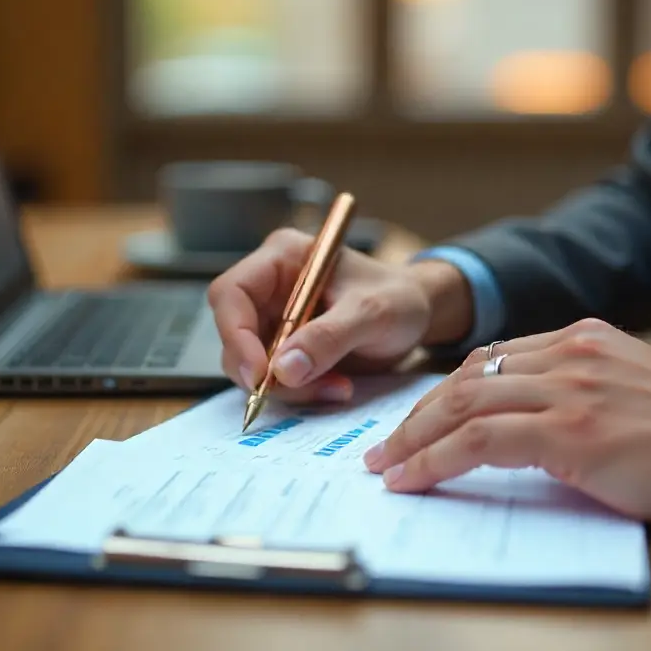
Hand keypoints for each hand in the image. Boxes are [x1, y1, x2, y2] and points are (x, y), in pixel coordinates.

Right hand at [207, 228, 435, 403]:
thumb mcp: (371, 312)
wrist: (418, 312)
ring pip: (252, 364)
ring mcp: (274, 319)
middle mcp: (269, 287)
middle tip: (305, 389)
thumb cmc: (398, 296)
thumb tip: (283, 370)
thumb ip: (328, 337)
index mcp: (282, 258)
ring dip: (288, 387)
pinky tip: (336, 389)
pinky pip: (274, 379)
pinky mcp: (285, 348)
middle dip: (264, 371)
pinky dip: (300, 393)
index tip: (259, 374)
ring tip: (337, 388)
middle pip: (235, 334)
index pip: (231, 293)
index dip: (235, 334)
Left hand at [362, 318, 650, 531]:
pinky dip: (436, 459)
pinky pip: (480, 438)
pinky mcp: (571, 427)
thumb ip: (582, 394)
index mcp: (585, 339)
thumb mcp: (632, 394)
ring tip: (387, 468)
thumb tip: (532, 430)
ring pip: (463, 403)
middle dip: (417, 416)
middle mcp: (570, 352)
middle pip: (466, 377)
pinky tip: (414, 479)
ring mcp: (569, 386)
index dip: (447, 394)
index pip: (492, 360)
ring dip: (415, 439)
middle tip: (386, 449)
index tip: (421, 423)